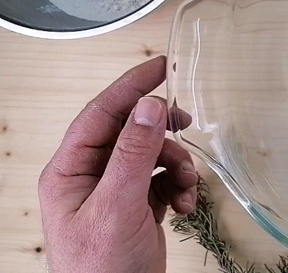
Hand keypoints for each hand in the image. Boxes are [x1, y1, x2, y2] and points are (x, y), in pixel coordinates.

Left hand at [38, 56, 196, 272]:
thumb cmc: (99, 269)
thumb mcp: (117, 206)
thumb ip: (133, 154)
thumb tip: (148, 107)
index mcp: (70, 170)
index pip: (101, 113)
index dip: (131, 86)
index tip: (160, 67)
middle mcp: (91, 176)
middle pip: (131, 131)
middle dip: (162, 133)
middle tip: (185, 124)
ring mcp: (115, 191)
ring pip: (153, 155)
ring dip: (177, 165)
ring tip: (186, 185)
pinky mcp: (137, 206)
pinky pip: (164, 179)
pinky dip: (180, 185)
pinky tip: (184, 203)